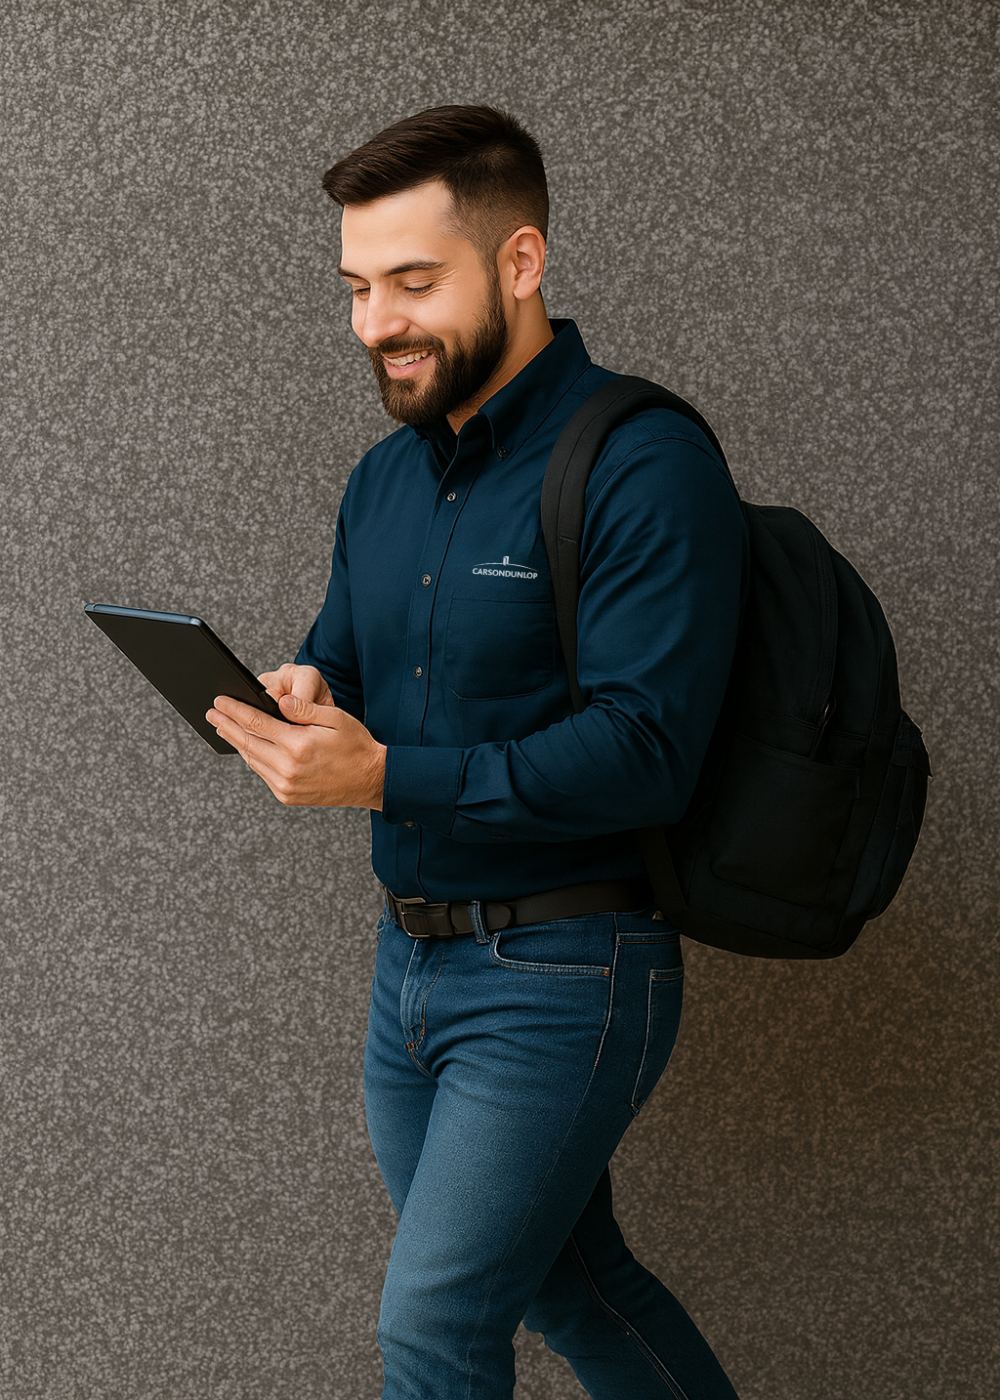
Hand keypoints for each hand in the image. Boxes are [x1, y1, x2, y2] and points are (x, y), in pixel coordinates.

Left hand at [206, 666, 385, 809]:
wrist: (371, 780)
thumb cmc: (356, 745)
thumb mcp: (335, 718)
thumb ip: (304, 709)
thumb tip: (278, 701)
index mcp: (299, 745)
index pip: (256, 723)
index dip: (235, 710)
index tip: (220, 701)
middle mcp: (289, 768)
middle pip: (247, 742)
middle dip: (226, 725)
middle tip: (211, 713)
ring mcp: (286, 785)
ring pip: (252, 759)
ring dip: (236, 742)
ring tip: (223, 728)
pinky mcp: (288, 796)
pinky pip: (262, 773)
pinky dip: (252, 758)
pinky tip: (247, 747)